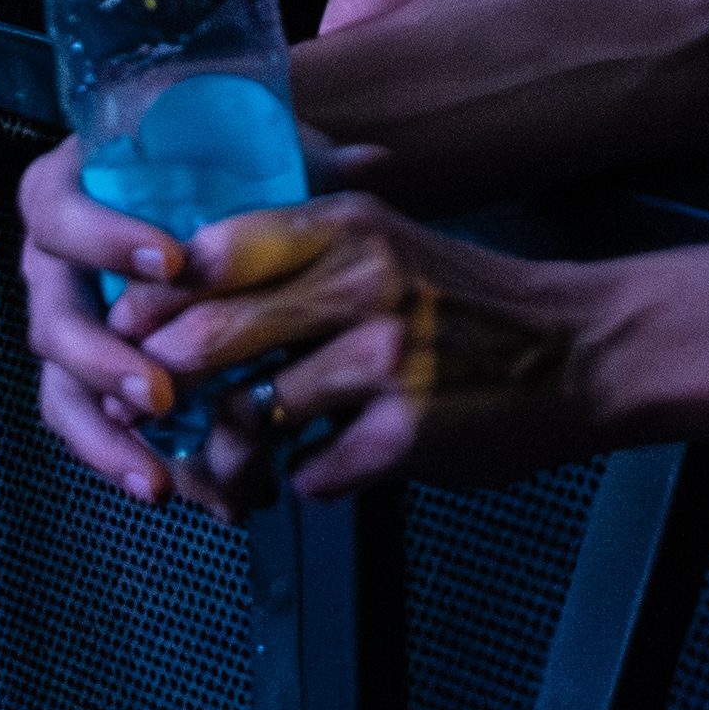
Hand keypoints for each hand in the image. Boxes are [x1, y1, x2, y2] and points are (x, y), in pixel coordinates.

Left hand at [12, 147, 590, 514]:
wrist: (578, 349)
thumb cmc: (467, 302)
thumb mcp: (383, 244)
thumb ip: (296, 259)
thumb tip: (182, 289)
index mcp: (344, 227)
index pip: (211, 252)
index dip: (155, 300)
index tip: (130, 331)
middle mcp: (359, 284)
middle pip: (210, 338)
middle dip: (166, 385)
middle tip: (151, 407)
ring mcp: (382, 361)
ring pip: (251, 417)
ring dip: (230, 453)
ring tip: (237, 462)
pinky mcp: (405, 433)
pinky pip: (312, 473)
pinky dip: (305, 481)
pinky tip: (318, 472)